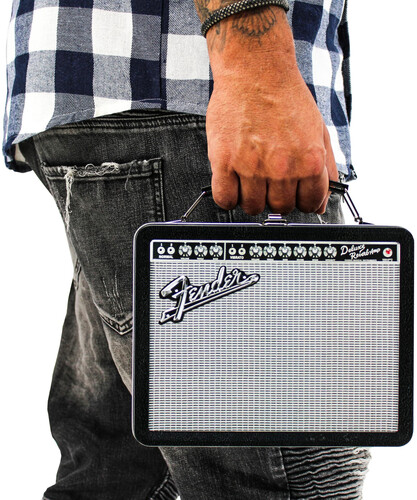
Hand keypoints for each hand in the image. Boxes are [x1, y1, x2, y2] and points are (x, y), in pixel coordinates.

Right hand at [206, 74, 338, 214]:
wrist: (255, 70)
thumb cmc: (285, 97)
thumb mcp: (319, 130)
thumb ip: (326, 169)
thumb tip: (321, 202)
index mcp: (309, 161)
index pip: (309, 204)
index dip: (301, 199)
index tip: (292, 192)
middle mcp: (282, 167)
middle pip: (280, 208)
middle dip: (276, 197)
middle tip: (269, 180)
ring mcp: (252, 167)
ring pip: (252, 207)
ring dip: (251, 197)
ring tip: (249, 177)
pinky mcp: (225, 162)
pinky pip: (225, 199)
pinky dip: (228, 197)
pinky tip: (232, 182)